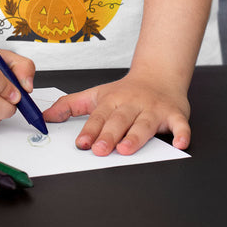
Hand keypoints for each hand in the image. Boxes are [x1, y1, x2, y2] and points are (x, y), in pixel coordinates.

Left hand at [43, 74, 190, 155]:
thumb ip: (71, 106)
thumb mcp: (96, 94)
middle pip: (119, 120)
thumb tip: (45, 117)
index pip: (99, 116)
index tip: (81, 143)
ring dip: (136, 136)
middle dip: (109, 135)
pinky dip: (182, 133)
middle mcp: (132, 104)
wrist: (159, 75)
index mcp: (113, 100)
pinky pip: (180, 124)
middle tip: (99, 150)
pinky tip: (180, 143)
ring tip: (126, 149)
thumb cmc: (126, 91)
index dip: (90, 129)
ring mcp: (154, 109)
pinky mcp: (175, 114)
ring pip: (144, 123)